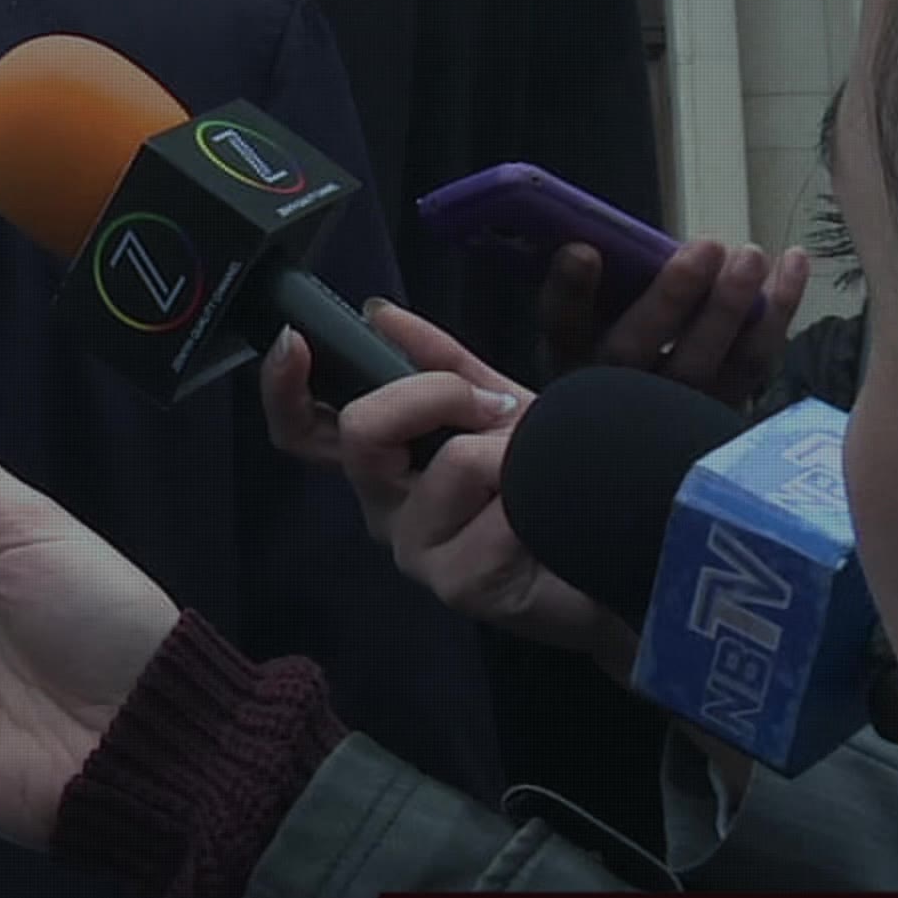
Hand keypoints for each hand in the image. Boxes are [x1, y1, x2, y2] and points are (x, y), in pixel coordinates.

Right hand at [262, 300, 627, 676]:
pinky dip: (536, 496)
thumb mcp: (500, 407)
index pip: (304, 428)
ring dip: (513, 450)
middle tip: (497, 405)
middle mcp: (384, 506)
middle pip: (362, 431)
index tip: (294, 339)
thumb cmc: (549, 484)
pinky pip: (497, 512)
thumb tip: (378, 312)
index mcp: (382, 462)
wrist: (614, 556)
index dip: (283, 385)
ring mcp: (415, 550)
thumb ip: (444, 362)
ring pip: (451, 462)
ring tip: (541, 470)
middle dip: (436, 393)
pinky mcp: (457, 585)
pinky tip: (549, 518)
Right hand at [539, 238, 808, 411]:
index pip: (560, 327)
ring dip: (732, 304)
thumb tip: (604, 231)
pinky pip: (755, 362)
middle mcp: (617, 390)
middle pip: (635, 350)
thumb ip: (598, 285)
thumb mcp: (591, 329)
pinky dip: (779, 310)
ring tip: (752, 255)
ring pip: (705, 361)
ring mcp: (673, 410)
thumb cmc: (623, 360)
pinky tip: (792, 263)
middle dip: (673, 296)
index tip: (582, 250)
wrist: (650, 437)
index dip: (569, 291)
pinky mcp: (723, 410)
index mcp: (573, 360)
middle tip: (708, 246)